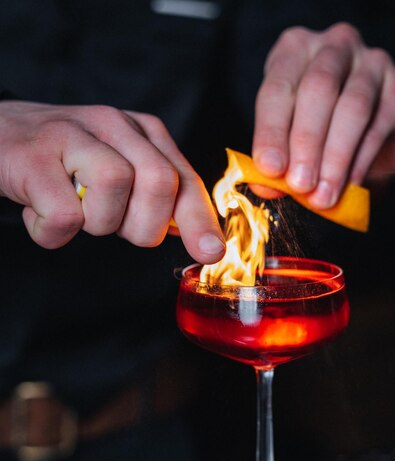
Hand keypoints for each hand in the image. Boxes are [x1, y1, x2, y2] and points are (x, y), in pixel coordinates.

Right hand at [0, 101, 224, 261]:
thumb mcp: (121, 171)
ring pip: (114, 192)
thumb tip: (198, 239)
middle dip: (144, 225)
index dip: (200, 220)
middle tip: (115, 225)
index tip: (210, 252)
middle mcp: (113, 125)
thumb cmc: (66, 163)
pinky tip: (42, 214)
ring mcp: (72, 135)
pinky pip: (64, 215)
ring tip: (75, 211)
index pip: (184, 178)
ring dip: (96, 224)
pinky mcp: (34, 156)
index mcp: (142, 132)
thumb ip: (158, 199)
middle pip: (159, 183)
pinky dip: (54, 232)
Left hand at [252, 23, 394, 206]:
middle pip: (318, 90)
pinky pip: (378, 129)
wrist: (371, 129)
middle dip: (306, 143)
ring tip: (323, 194)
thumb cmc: (318, 126)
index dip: (271, 131)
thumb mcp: (288, 137)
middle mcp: (335, 47)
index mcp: (295, 51)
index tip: (270, 168)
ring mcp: (372, 65)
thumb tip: (266, 187)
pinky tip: (349, 186)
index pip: (278, 88)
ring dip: (335, 157)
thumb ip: (276, 158)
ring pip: (352, 108)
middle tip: (300, 184)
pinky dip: (360, 163)